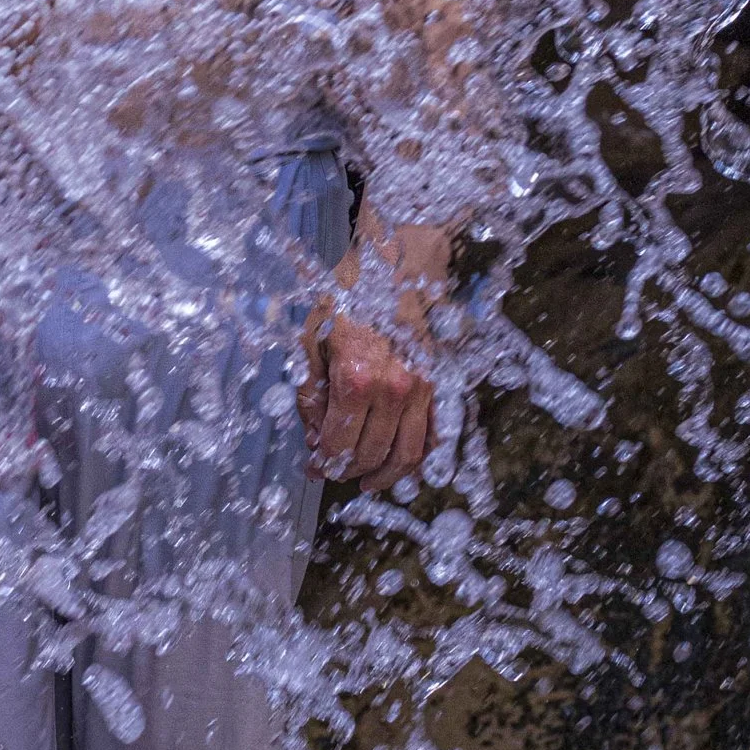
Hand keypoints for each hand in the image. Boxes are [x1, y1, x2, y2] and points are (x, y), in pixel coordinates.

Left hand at [299, 307, 433, 490]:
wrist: (398, 266)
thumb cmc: (348, 298)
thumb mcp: (311, 339)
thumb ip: (311, 393)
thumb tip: (316, 438)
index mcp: (355, 379)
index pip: (338, 444)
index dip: (322, 464)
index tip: (312, 470)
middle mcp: (393, 389)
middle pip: (370, 454)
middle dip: (347, 471)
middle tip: (333, 474)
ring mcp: (421, 390)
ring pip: (406, 455)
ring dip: (384, 477)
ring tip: (366, 483)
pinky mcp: (438, 386)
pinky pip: (431, 436)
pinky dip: (417, 458)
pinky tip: (399, 465)